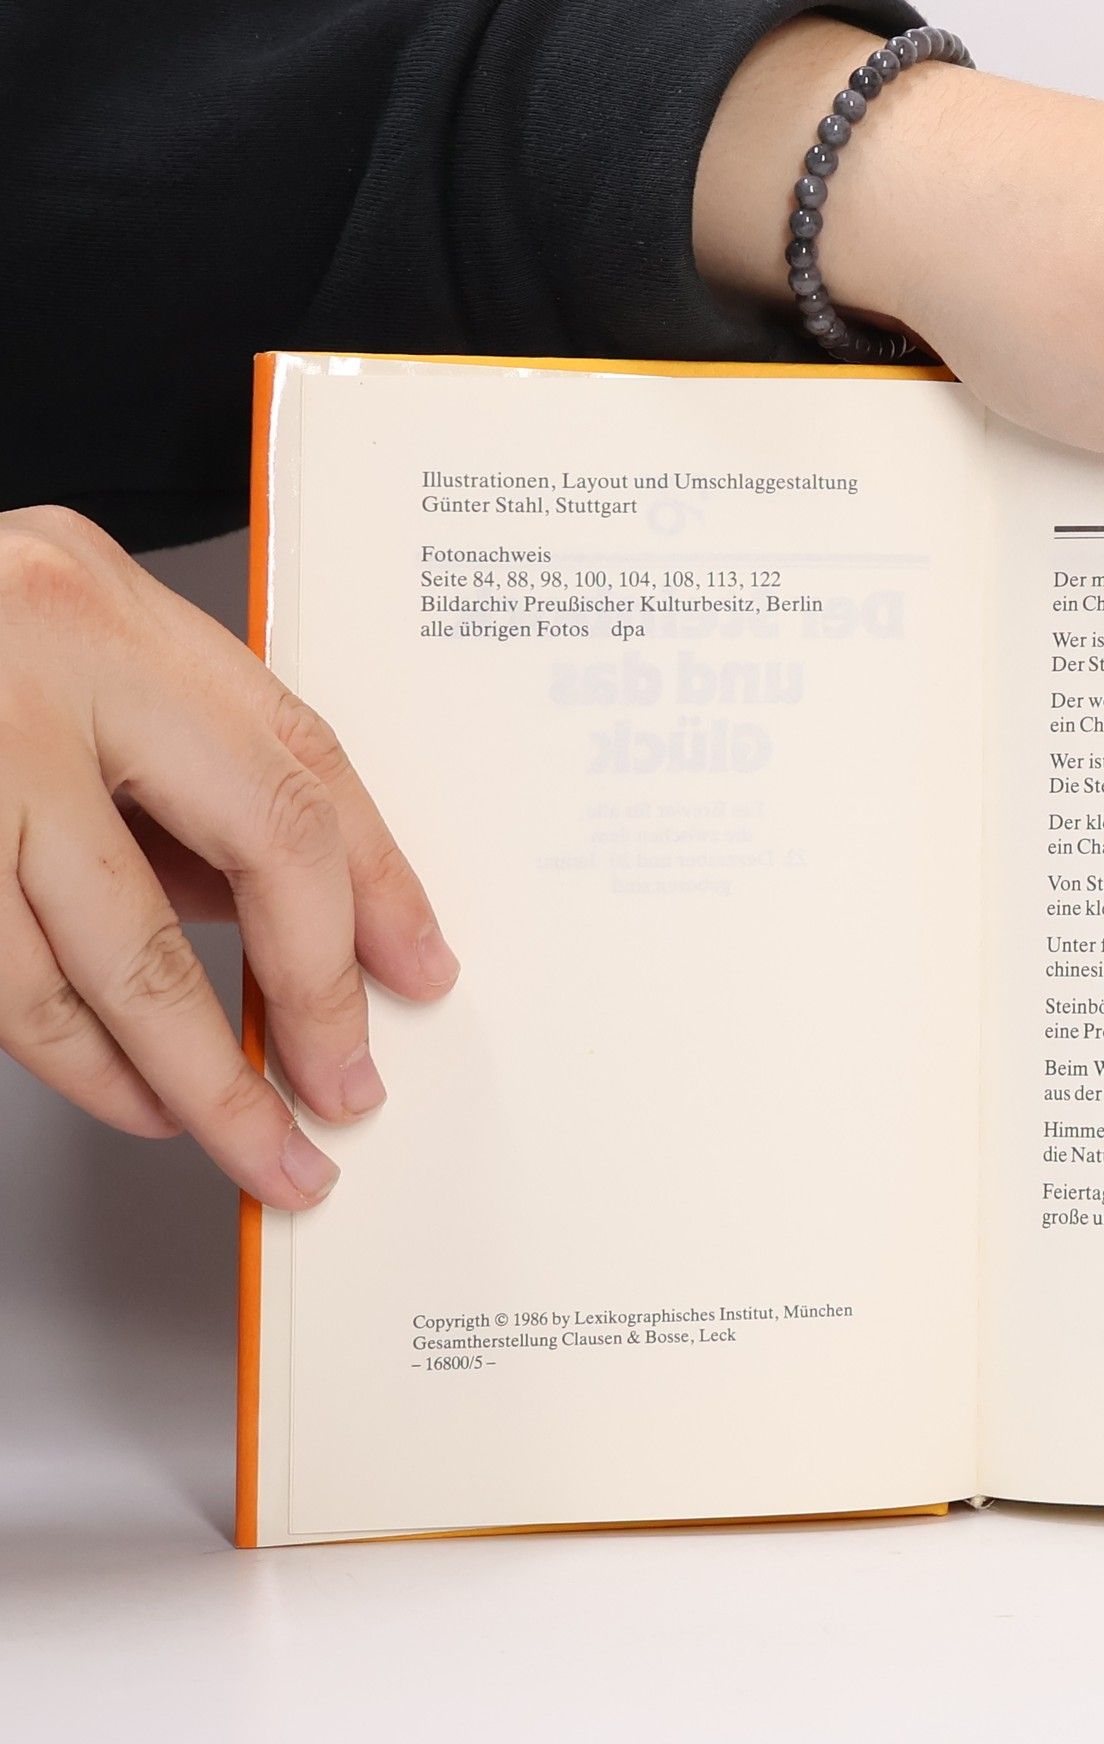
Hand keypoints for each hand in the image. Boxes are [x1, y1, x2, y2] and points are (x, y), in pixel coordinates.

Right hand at [0, 507, 457, 1209]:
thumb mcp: (54, 669)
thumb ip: (165, 773)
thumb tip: (271, 920)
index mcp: (112, 614)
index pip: (305, 761)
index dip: (382, 882)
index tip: (418, 967)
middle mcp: (52, 667)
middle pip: (263, 844)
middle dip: (318, 994)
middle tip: (343, 1086)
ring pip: (122, 955)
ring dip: (198, 1072)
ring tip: (246, 1133)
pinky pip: (9, 987)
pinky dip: (81, 1060)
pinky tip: (126, 1092)